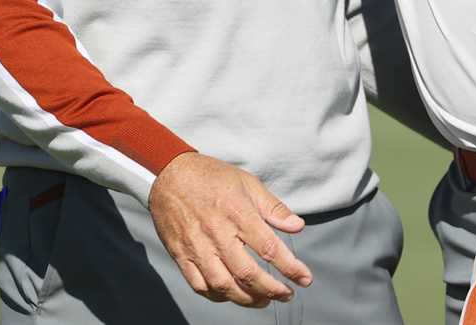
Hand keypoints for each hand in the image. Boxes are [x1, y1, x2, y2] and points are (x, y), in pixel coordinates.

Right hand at [148, 152, 311, 306]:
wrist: (170, 175)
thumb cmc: (212, 177)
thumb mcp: (248, 183)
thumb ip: (273, 208)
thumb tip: (298, 226)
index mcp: (238, 213)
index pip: (269, 247)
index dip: (290, 267)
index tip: (304, 278)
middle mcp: (218, 234)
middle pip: (247, 273)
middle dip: (272, 289)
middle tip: (286, 295)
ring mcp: (198, 247)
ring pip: (224, 285)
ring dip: (247, 299)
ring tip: (263, 300)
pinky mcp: (182, 256)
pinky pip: (200, 285)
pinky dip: (218, 296)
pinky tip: (232, 294)